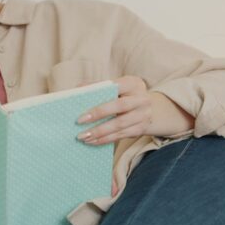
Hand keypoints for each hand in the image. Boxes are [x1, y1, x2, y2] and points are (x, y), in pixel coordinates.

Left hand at [76, 76, 194, 145]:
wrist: (148, 108)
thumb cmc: (124, 95)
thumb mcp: (116, 87)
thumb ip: (98, 87)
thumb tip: (76, 91)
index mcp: (134, 83)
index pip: (117, 87)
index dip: (101, 95)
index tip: (84, 107)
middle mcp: (142, 99)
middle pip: (120, 107)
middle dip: (98, 114)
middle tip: (79, 122)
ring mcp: (144, 115)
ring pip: (120, 125)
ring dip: (100, 132)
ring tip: (83, 136)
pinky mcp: (142, 129)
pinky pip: (121, 135)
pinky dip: (105, 139)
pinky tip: (92, 141)